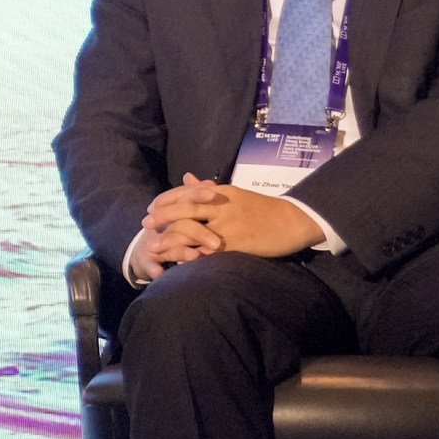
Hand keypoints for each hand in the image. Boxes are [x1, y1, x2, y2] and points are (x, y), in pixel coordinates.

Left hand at [142, 174, 322, 269]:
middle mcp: (222, 206)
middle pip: (184, 209)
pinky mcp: (237, 244)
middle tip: (145, 226)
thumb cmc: (263, 209)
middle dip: (162, 218)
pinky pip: (208, 251)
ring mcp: (229, 225)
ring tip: (154, 247)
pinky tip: (179, 261)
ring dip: (170, 240)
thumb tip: (186, 177)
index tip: (149, 209)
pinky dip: (192, 256)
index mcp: (221, 193)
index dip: (165, 201)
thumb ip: (208, 188)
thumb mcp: (235, 194)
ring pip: (192, 231)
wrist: (293, 222)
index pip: (186, 193)